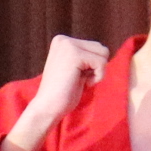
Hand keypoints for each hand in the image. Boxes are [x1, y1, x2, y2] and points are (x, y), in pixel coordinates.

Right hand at [0, 34, 109, 150]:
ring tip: (75, 86)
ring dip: (95, 75)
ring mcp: (67, 45)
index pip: (96, 49)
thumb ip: (84, 64)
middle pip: (102, 49)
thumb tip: (104, 58)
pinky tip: (77, 85)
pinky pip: (101, 63)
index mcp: (62, 41)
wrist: (46, 111)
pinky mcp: (72, 54)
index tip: (74, 82)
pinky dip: (95, 78)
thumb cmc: (60, 101)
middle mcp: (63, 39)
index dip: (92, 70)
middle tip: (75, 85)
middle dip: (95, 71)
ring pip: (103, 55)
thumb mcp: (75, 76)